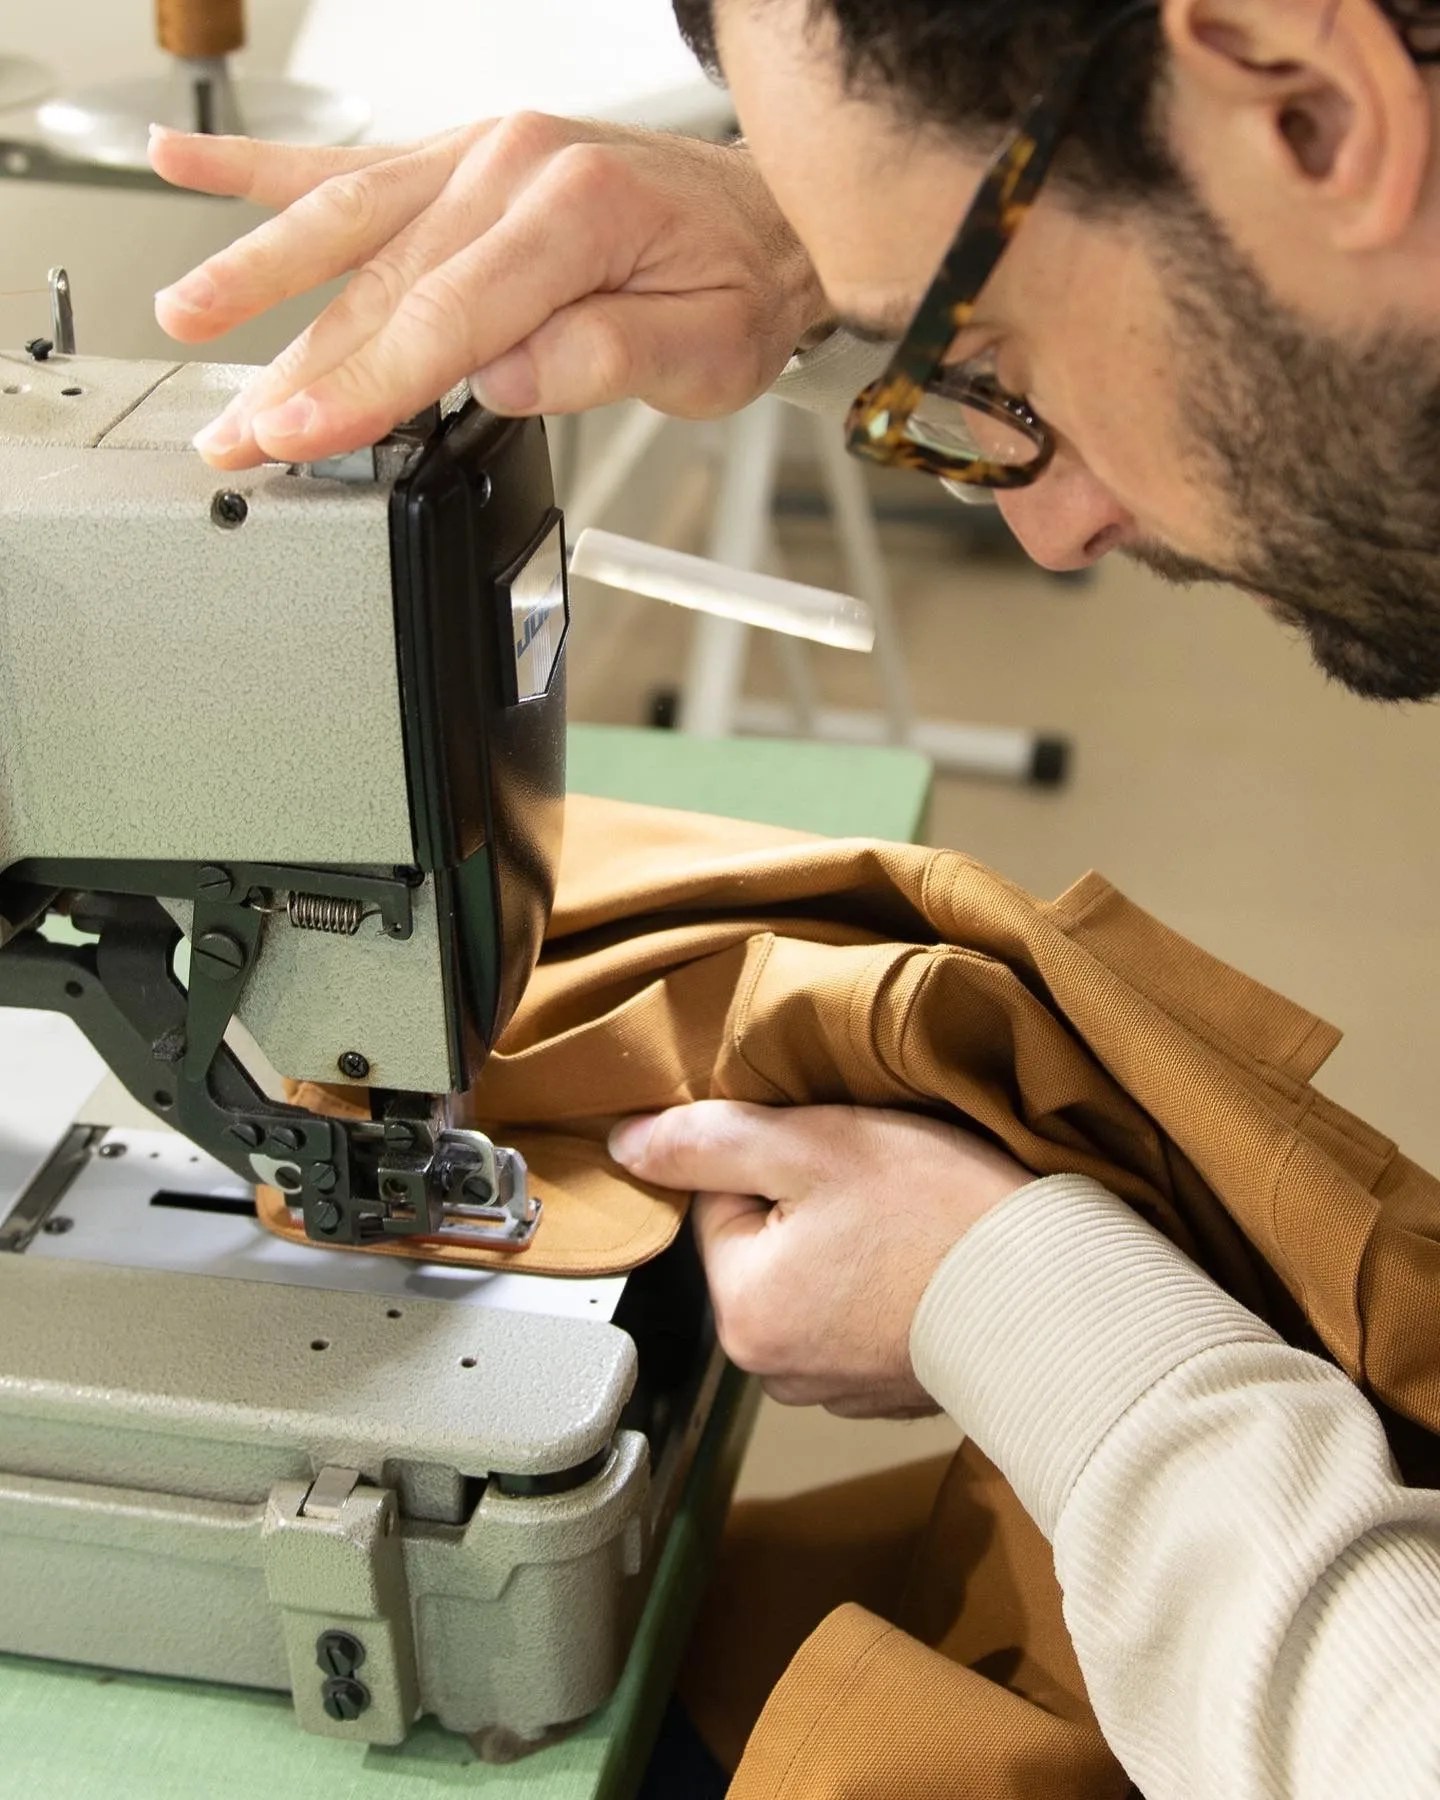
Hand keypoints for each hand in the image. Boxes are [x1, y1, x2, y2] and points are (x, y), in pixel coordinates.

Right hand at [148, 115, 826, 469]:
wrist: (770, 219)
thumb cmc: (739, 286)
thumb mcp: (705, 350)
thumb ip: (601, 358)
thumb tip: (502, 378)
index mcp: (572, 210)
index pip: (443, 318)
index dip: (364, 388)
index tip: (300, 436)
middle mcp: (514, 165)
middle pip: (379, 281)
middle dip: (297, 368)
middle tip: (231, 433)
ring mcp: (480, 153)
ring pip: (346, 218)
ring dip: (257, 273)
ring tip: (184, 317)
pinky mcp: (461, 159)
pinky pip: (353, 161)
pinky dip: (264, 167)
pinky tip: (187, 165)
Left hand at [608, 1101, 1030, 1418]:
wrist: (1054, 1295)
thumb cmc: (939, 1215)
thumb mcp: (814, 1145)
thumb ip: (708, 1140)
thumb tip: (623, 1144)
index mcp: (743, 1314)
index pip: (722, 1204)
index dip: (778, 1161)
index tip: (838, 1155)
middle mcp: (776, 1370)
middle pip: (765, 1246)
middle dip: (813, 1204)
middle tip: (881, 1183)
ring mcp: (837, 1390)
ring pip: (816, 1279)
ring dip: (852, 1244)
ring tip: (911, 1222)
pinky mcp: (891, 1393)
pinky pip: (862, 1317)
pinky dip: (889, 1286)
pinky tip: (930, 1261)